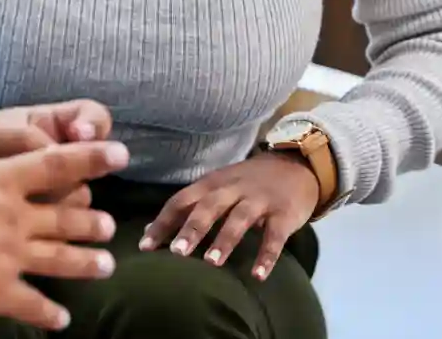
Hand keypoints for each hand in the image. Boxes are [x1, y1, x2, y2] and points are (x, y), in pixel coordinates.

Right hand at [0, 73, 128, 330]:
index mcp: (1, 181)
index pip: (57, 164)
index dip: (92, 158)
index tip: (121, 154)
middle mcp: (14, 217)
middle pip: (65, 217)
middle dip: (91, 221)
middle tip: (112, 225)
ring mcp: (9, 256)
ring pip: (59, 260)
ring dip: (85, 263)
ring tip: (107, 266)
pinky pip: (30, 304)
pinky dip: (48, 314)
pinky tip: (62, 321)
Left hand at [141, 151, 319, 280]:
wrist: (296, 166)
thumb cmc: (248, 183)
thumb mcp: (217, 187)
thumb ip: (188, 207)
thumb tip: (148, 231)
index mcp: (212, 183)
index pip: (181, 200)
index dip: (163, 222)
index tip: (145, 247)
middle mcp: (233, 188)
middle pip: (209, 206)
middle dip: (192, 228)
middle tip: (177, 253)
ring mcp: (260, 200)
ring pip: (239, 218)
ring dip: (225, 240)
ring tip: (211, 263)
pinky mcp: (284, 213)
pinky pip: (275, 236)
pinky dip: (267, 256)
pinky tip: (258, 275)